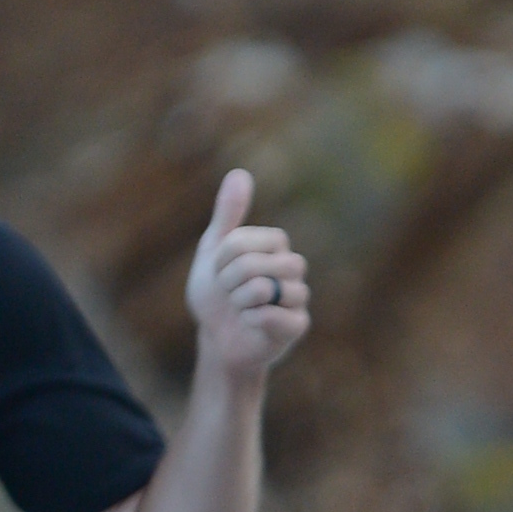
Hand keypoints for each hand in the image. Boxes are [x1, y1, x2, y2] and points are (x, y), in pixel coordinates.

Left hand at [187, 169, 309, 376]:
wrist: (217, 338)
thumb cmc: (217, 294)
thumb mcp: (214, 250)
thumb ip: (228, 214)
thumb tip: (240, 173)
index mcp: (276, 247)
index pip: (249, 240)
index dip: (225, 257)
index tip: (219, 270)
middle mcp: (292, 269)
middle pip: (259, 262)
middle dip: (231, 278)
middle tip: (228, 291)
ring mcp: (297, 298)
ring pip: (265, 288)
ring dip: (239, 300)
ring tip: (239, 308)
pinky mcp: (297, 326)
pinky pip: (272, 315)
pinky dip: (250, 320)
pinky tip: (250, 324)